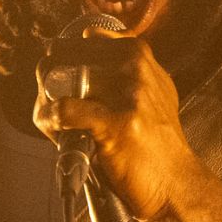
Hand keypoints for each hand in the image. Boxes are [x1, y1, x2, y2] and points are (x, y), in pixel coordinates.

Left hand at [33, 27, 207, 221]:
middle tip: (51, 106)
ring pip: (60, 83)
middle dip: (49, 81)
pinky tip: (57, 133)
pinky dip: (51, 121)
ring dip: (47, 105)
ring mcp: (128, 93)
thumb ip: (127, 64)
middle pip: (66, 58)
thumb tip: (89, 38)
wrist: (175, 183)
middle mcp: (135, 67)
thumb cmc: (157, 141)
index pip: (84, 39)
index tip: (63, 81)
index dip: (65, 60)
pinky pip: (64, 110)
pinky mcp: (117, 123)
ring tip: (55, 126)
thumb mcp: (152, 88)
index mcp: (139, 53)